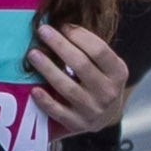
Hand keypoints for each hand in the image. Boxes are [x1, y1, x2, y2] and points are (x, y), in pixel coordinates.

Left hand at [26, 15, 131, 136]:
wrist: (105, 116)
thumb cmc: (99, 82)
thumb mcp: (106, 66)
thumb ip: (90, 50)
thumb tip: (61, 26)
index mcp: (118, 73)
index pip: (99, 50)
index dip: (79, 36)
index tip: (62, 26)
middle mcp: (109, 92)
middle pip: (82, 65)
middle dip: (59, 45)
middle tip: (42, 31)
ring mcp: (94, 110)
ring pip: (67, 87)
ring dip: (47, 69)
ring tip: (33, 54)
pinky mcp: (78, 124)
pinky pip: (58, 112)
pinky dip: (45, 101)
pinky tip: (34, 89)